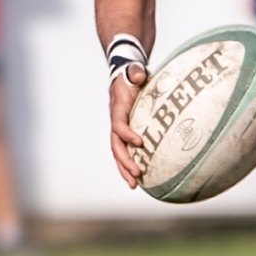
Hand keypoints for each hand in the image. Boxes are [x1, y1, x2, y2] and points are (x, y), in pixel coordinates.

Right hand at [109, 63, 149, 187]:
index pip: (118, 125)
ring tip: (135, 185)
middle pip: (116, 146)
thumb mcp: (133, 70)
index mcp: (118, 108)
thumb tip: (139, 76)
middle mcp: (116, 121)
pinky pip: (125, 151)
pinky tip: (139, 178)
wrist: (124, 76)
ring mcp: (119, 129)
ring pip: (118, 153)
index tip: (140, 142)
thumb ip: (136, 72)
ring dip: (125, 169)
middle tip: (137, 174)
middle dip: (125, 162)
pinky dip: (129, 165)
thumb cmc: (131, 74)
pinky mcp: (125, 133)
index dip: (126, 134)